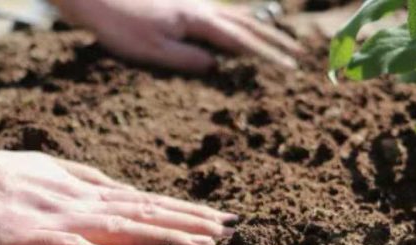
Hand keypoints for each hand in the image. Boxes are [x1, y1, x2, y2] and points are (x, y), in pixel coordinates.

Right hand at [0, 102, 236, 244]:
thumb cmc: (0, 175)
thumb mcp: (53, 172)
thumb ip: (88, 181)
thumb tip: (123, 190)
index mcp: (88, 192)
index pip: (148, 203)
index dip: (185, 211)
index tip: (220, 219)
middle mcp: (84, 204)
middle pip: (146, 213)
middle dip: (190, 222)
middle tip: (230, 229)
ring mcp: (61, 221)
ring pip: (123, 228)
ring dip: (164, 235)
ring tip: (202, 243)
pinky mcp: (33, 239)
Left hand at [50, 0, 302, 72]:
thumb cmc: (120, 25)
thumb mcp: (154, 51)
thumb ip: (188, 59)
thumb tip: (217, 67)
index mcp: (197, 21)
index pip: (241, 41)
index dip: (267, 55)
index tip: (288, 68)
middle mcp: (200, 8)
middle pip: (245, 24)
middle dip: (273, 41)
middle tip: (295, 54)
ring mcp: (192, 4)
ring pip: (234, 15)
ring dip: (259, 29)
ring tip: (277, 39)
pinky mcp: (181, 5)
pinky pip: (219, 13)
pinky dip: (237, 21)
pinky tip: (236, 28)